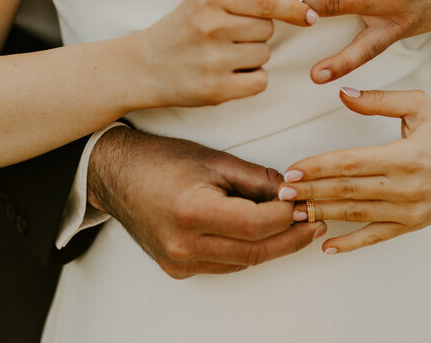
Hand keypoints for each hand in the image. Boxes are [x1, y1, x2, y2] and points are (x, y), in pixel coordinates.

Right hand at [87, 126, 325, 278]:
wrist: (116, 175)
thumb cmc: (161, 160)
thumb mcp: (214, 160)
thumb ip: (257, 180)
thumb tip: (292, 193)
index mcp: (193, 212)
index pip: (258, 224)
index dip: (289, 216)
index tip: (306, 203)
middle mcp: (184, 244)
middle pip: (256, 251)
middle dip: (292, 237)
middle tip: (314, 222)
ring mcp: (179, 261)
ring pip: (243, 262)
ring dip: (273, 246)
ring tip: (295, 226)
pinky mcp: (177, 268)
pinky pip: (225, 265)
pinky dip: (248, 251)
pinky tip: (261, 235)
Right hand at [132, 0, 317, 107]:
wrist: (142, 67)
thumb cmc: (181, 29)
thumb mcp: (205, 1)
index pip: (266, 2)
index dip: (293, 8)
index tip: (310, 15)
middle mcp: (210, 27)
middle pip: (267, 29)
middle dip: (258, 33)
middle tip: (230, 38)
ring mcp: (213, 60)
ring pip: (264, 54)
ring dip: (253, 56)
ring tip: (222, 56)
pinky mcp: (216, 90)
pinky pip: (260, 81)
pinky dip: (251, 79)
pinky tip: (228, 75)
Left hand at [277, 88, 430, 253]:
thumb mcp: (419, 105)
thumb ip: (379, 100)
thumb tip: (342, 92)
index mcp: (405, 156)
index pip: (351, 163)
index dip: (318, 167)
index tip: (292, 170)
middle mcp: (406, 187)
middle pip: (348, 191)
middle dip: (311, 192)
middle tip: (281, 194)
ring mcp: (409, 210)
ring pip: (356, 215)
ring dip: (323, 214)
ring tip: (294, 213)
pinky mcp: (413, 225)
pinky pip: (376, 237)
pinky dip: (351, 244)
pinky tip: (326, 246)